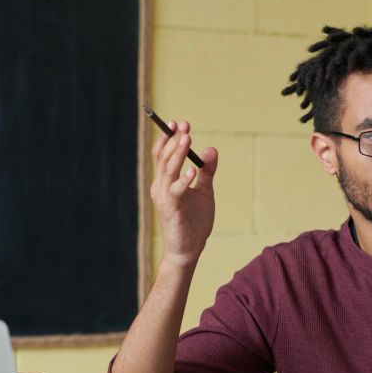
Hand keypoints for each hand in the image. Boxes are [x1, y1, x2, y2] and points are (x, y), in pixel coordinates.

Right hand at [150, 119, 217, 267]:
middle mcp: (160, 187)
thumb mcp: (204, 192)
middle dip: (173, 140)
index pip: (163, 155)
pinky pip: (175, 191)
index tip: (180, 123)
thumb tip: (211, 149)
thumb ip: (207, 172)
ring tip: (186, 138)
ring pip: (168, 171)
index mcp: (165, 182)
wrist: (189, 249)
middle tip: (184, 125)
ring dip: (177, 154)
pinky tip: (192, 170)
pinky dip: (183, 180)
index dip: (168, 138)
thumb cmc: (194, 222)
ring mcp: (164, 198)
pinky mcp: (171, 210)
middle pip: (164, 158)